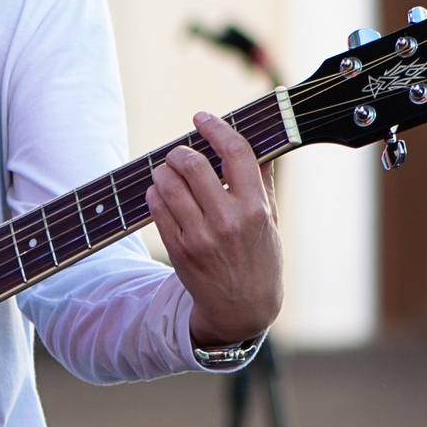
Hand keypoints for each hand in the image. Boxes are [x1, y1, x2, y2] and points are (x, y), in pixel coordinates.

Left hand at [145, 111, 282, 346]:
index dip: (216, 128)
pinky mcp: (179, 249)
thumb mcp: (271, 219)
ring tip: (169, 173)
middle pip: (193, 165)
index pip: (235, 153)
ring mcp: (200, 236)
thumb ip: (261, 179)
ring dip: (164, 171)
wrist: (242, 308)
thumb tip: (256, 139)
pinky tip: (163, 194)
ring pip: (168, 184)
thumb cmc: (260, 257)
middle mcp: (228, 220)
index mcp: (255, 208)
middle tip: (180, 153)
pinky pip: (156, 207)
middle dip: (181, 152)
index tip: (202, 117)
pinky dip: (155, 193)